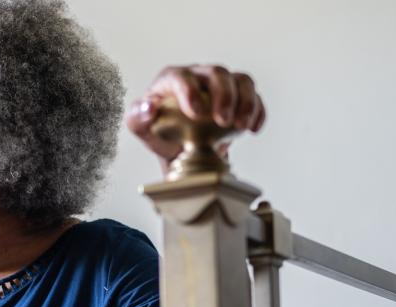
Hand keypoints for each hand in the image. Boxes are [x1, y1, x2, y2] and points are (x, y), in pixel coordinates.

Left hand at [125, 64, 265, 173]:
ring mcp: (221, 85)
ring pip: (241, 80)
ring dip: (246, 102)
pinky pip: (255, 97)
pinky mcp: (239, 97)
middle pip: (217, 73)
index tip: (196, 113)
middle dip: (224, 95)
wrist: (179, 145)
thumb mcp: (139, 127)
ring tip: (242, 126)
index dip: (190, 91)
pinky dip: (258, 112)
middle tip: (224, 121)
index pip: (182, 76)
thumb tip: (149, 108)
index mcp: (172, 79)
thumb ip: (138, 116)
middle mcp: (199, 76)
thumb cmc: (158, 130)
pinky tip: (253, 130)